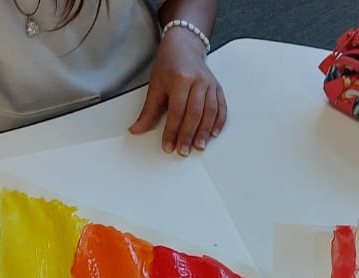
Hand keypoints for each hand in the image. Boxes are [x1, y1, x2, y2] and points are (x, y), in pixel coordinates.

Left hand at [129, 30, 225, 154]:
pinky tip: (213, 133)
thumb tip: (137, 129)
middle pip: (194, 113)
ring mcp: (209, 84)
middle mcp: (197, 81)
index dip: (172, 131)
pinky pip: (221, 107)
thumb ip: (148, 111)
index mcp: (180, 79)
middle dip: (188, 135)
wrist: (184, 46)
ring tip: (199, 146)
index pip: (177, 111)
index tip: (168, 145)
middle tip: (183, 151)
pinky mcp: (217, 87)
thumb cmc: (169, 64)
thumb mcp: (155, 85)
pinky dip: (218, 122)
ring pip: (210, 112)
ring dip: (205, 132)